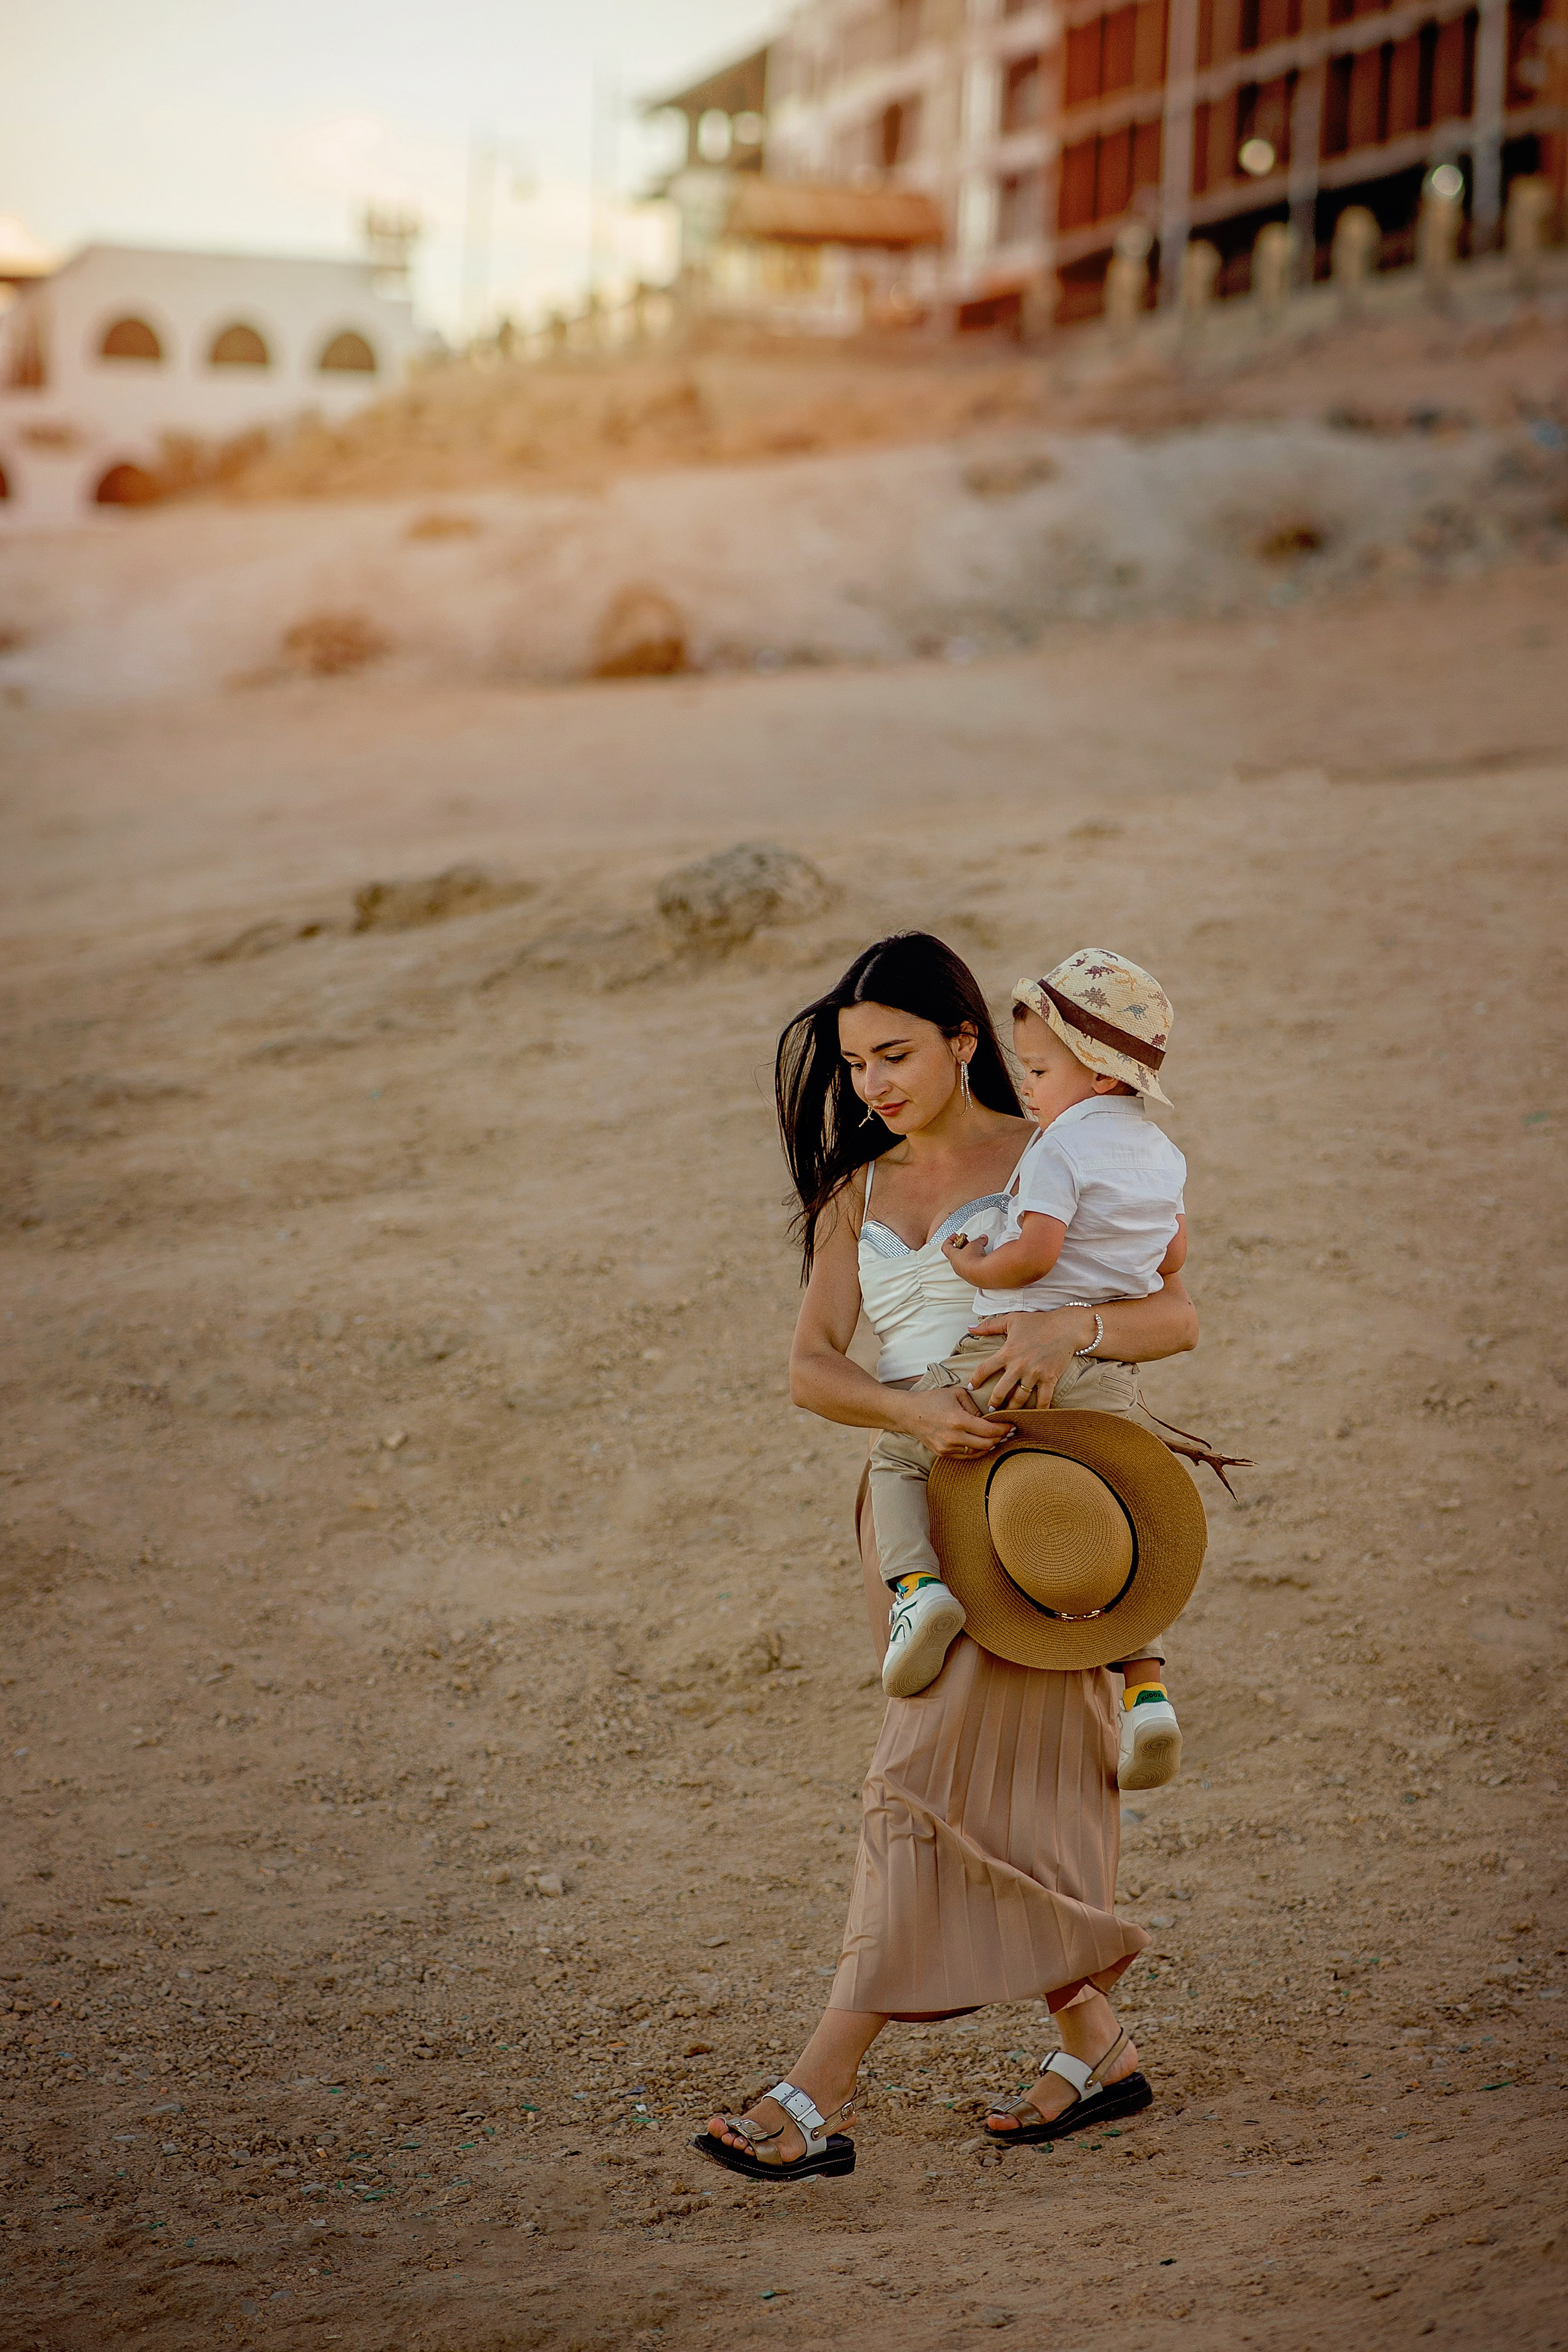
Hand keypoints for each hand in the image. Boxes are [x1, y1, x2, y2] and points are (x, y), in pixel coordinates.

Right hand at [903, 1384, 1014, 1457]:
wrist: (909, 1414)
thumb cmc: (932, 1400)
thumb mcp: (956, 1394)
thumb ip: (975, 1406)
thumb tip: (988, 1418)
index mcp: (958, 1420)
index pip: (989, 1430)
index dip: (1004, 1429)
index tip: (1011, 1425)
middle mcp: (953, 1437)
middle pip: (987, 1444)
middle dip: (1000, 1438)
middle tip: (1008, 1432)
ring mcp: (948, 1448)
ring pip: (978, 1452)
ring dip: (990, 1445)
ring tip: (997, 1437)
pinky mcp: (944, 1454)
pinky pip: (966, 1455)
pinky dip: (977, 1450)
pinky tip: (982, 1443)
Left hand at [940, 1231, 989, 1281]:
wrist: (982, 1273)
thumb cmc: (973, 1260)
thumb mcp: (975, 1244)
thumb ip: (978, 1240)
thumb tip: (981, 1239)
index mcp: (953, 1256)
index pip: (946, 1247)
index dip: (949, 1240)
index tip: (954, 1236)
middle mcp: (956, 1266)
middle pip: (956, 1254)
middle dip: (962, 1247)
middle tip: (968, 1242)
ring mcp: (963, 1273)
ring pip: (964, 1263)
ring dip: (969, 1256)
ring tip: (977, 1250)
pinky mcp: (972, 1278)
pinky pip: (971, 1269)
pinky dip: (975, 1263)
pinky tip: (982, 1259)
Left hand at [962, 1307, 1092, 1409]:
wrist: (1065, 1327)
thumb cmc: (1038, 1322)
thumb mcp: (1011, 1320)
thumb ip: (989, 1326)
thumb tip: (970, 1327)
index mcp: (1007, 1352)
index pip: (984, 1369)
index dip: (975, 1380)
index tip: (971, 1387)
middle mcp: (1019, 1366)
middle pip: (1000, 1391)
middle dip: (993, 1402)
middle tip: (990, 1409)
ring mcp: (1035, 1374)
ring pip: (1019, 1399)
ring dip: (1012, 1409)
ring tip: (1008, 1416)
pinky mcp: (1049, 1379)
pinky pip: (1043, 1400)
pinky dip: (1039, 1410)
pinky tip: (1035, 1417)